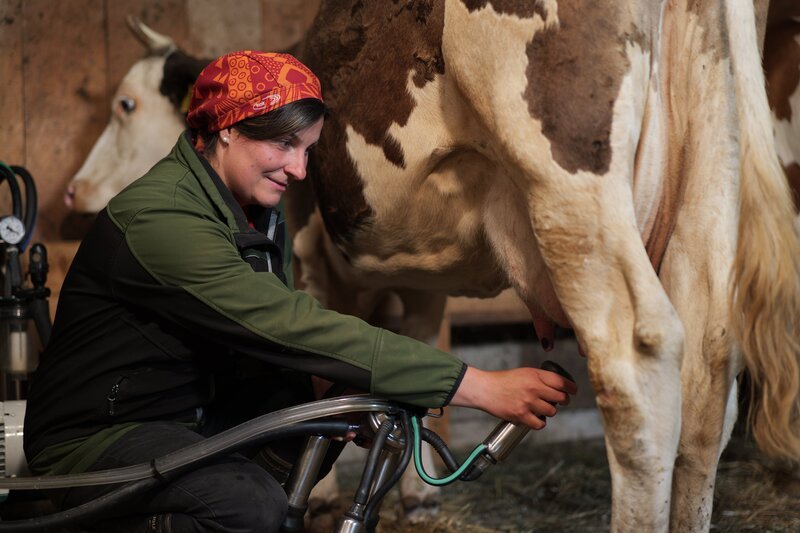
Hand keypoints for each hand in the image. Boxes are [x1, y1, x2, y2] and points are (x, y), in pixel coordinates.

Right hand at [450, 366, 577, 429]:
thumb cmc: (503, 381)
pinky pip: (540, 424)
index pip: (561, 382)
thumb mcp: (524, 372)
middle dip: (563, 400)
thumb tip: (556, 387)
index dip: (571, 387)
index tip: (572, 390)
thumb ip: (540, 378)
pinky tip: (536, 419)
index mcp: (535, 375)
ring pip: (552, 411)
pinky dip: (540, 423)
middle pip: (561, 397)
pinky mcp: (521, 415)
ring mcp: (528, 402)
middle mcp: (534, 388)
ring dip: (549, 411)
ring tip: (541, 409)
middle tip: (559, 401)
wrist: (485, 389)